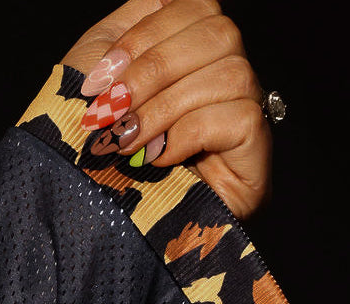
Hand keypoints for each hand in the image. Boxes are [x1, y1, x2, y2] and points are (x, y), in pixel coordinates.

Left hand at [64, 0, 271, 219]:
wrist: (101, 234)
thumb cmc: (94, 158)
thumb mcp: (101, 81)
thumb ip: (127, 34)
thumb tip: (154, 7)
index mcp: (191, 50)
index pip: (196, 4)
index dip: (146, 34)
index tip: (100, 77)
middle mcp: (226, 75)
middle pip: (218, 31)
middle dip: (153, 69)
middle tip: (111, 110)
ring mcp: (247, 113)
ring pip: (229, 73)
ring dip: (165, 107)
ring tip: (126, 141)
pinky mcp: (255, 152)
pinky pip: (237, 118)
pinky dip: (188, 134)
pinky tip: (158, 160)